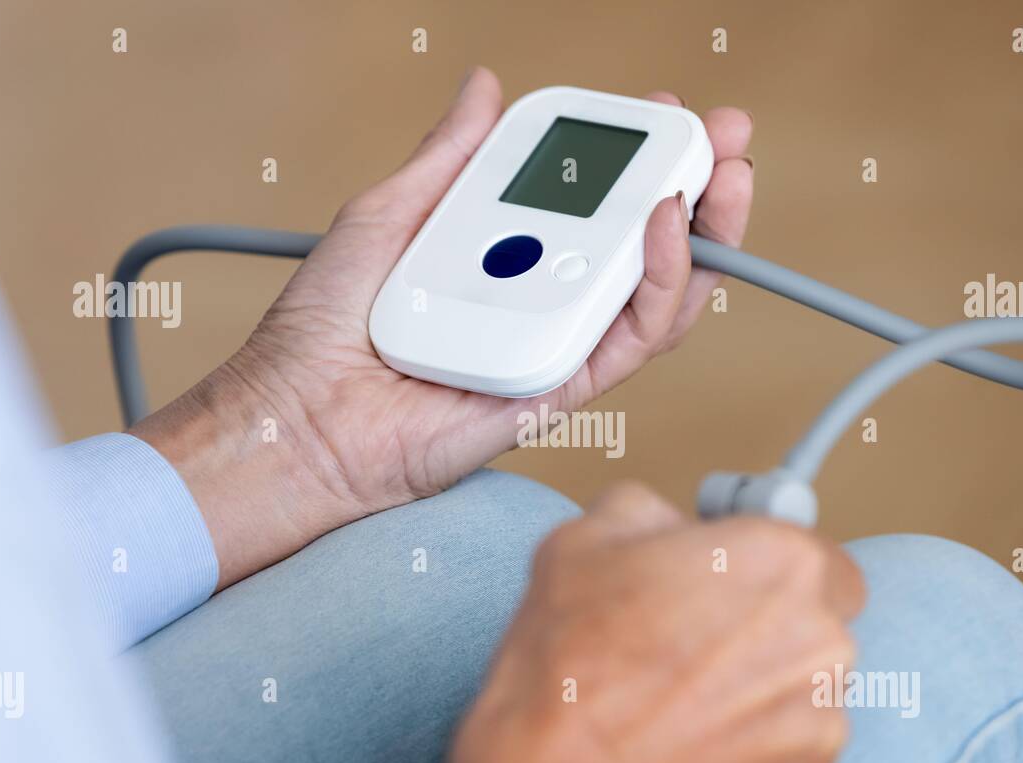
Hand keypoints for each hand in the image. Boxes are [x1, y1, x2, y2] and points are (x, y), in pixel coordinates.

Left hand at [132, 67, 753, 587]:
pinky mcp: (560, 390)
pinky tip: (663, 226)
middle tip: (724, 134)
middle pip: (644, 247)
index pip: (596, 203)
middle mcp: (542, 300)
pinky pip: (629, 338)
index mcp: (508, 254)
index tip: (665, 109)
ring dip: (703, 231)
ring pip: (657, 293)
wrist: (299, 415)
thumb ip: (448, 158)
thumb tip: (483, 87)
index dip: (640, 157)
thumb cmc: (325, 326)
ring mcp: (556, 345)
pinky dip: (659, 281)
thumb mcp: (388, 213)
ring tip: (719, 172)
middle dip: (696, 186)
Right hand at [443, 483, 863, 762]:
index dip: (767, 572)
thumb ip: (649, 511)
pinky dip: (751, 758)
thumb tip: (664, 522)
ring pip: (805, 697)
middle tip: (692, 651)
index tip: (732, 588)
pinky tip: (690, 753)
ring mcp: (821, 724)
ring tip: (681, 708)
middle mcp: (824, 640)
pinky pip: (790, 761)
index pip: (816, 556)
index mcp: (784, 562)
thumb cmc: (570, 663)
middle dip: (765, 635)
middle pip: (815, 626)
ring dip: (759, 698)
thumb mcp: (585, 538)